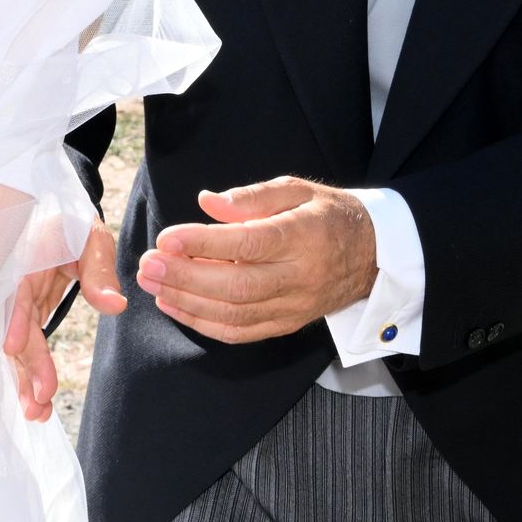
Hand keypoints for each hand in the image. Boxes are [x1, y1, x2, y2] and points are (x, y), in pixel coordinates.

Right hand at [1, 221, 122, 422]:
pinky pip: (26, 344)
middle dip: (25, 366)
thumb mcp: (92, 241)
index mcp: (29, 260)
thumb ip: (99, 272)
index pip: (19, 292)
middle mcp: (17, 284)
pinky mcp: (28, 313)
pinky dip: (31, 370)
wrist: (62, 219)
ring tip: (37, 414)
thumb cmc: (76, 226)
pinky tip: (36, 397)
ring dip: (25, 379)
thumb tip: (115, 307)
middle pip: (17, 328)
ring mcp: (20, 302)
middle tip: (38, 403)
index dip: (16, 320)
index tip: (13, 348)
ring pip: (19, 344)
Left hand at [136, 178, 375, 344]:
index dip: (204, 243)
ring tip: (151, 283)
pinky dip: (202, 323)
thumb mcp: (296, 190)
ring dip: (186, 301)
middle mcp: (300, 276)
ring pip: (235, 313)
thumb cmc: (327, 216)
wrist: (374, 255)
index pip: (249, 243)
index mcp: (303, 236)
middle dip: (185, 277)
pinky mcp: (287, 324)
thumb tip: (207, 203)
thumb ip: (252, 197)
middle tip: (147, 264)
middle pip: (237, 285)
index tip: (167, 238)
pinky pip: (241, 332)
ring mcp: (294, 305)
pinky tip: (173, 305)